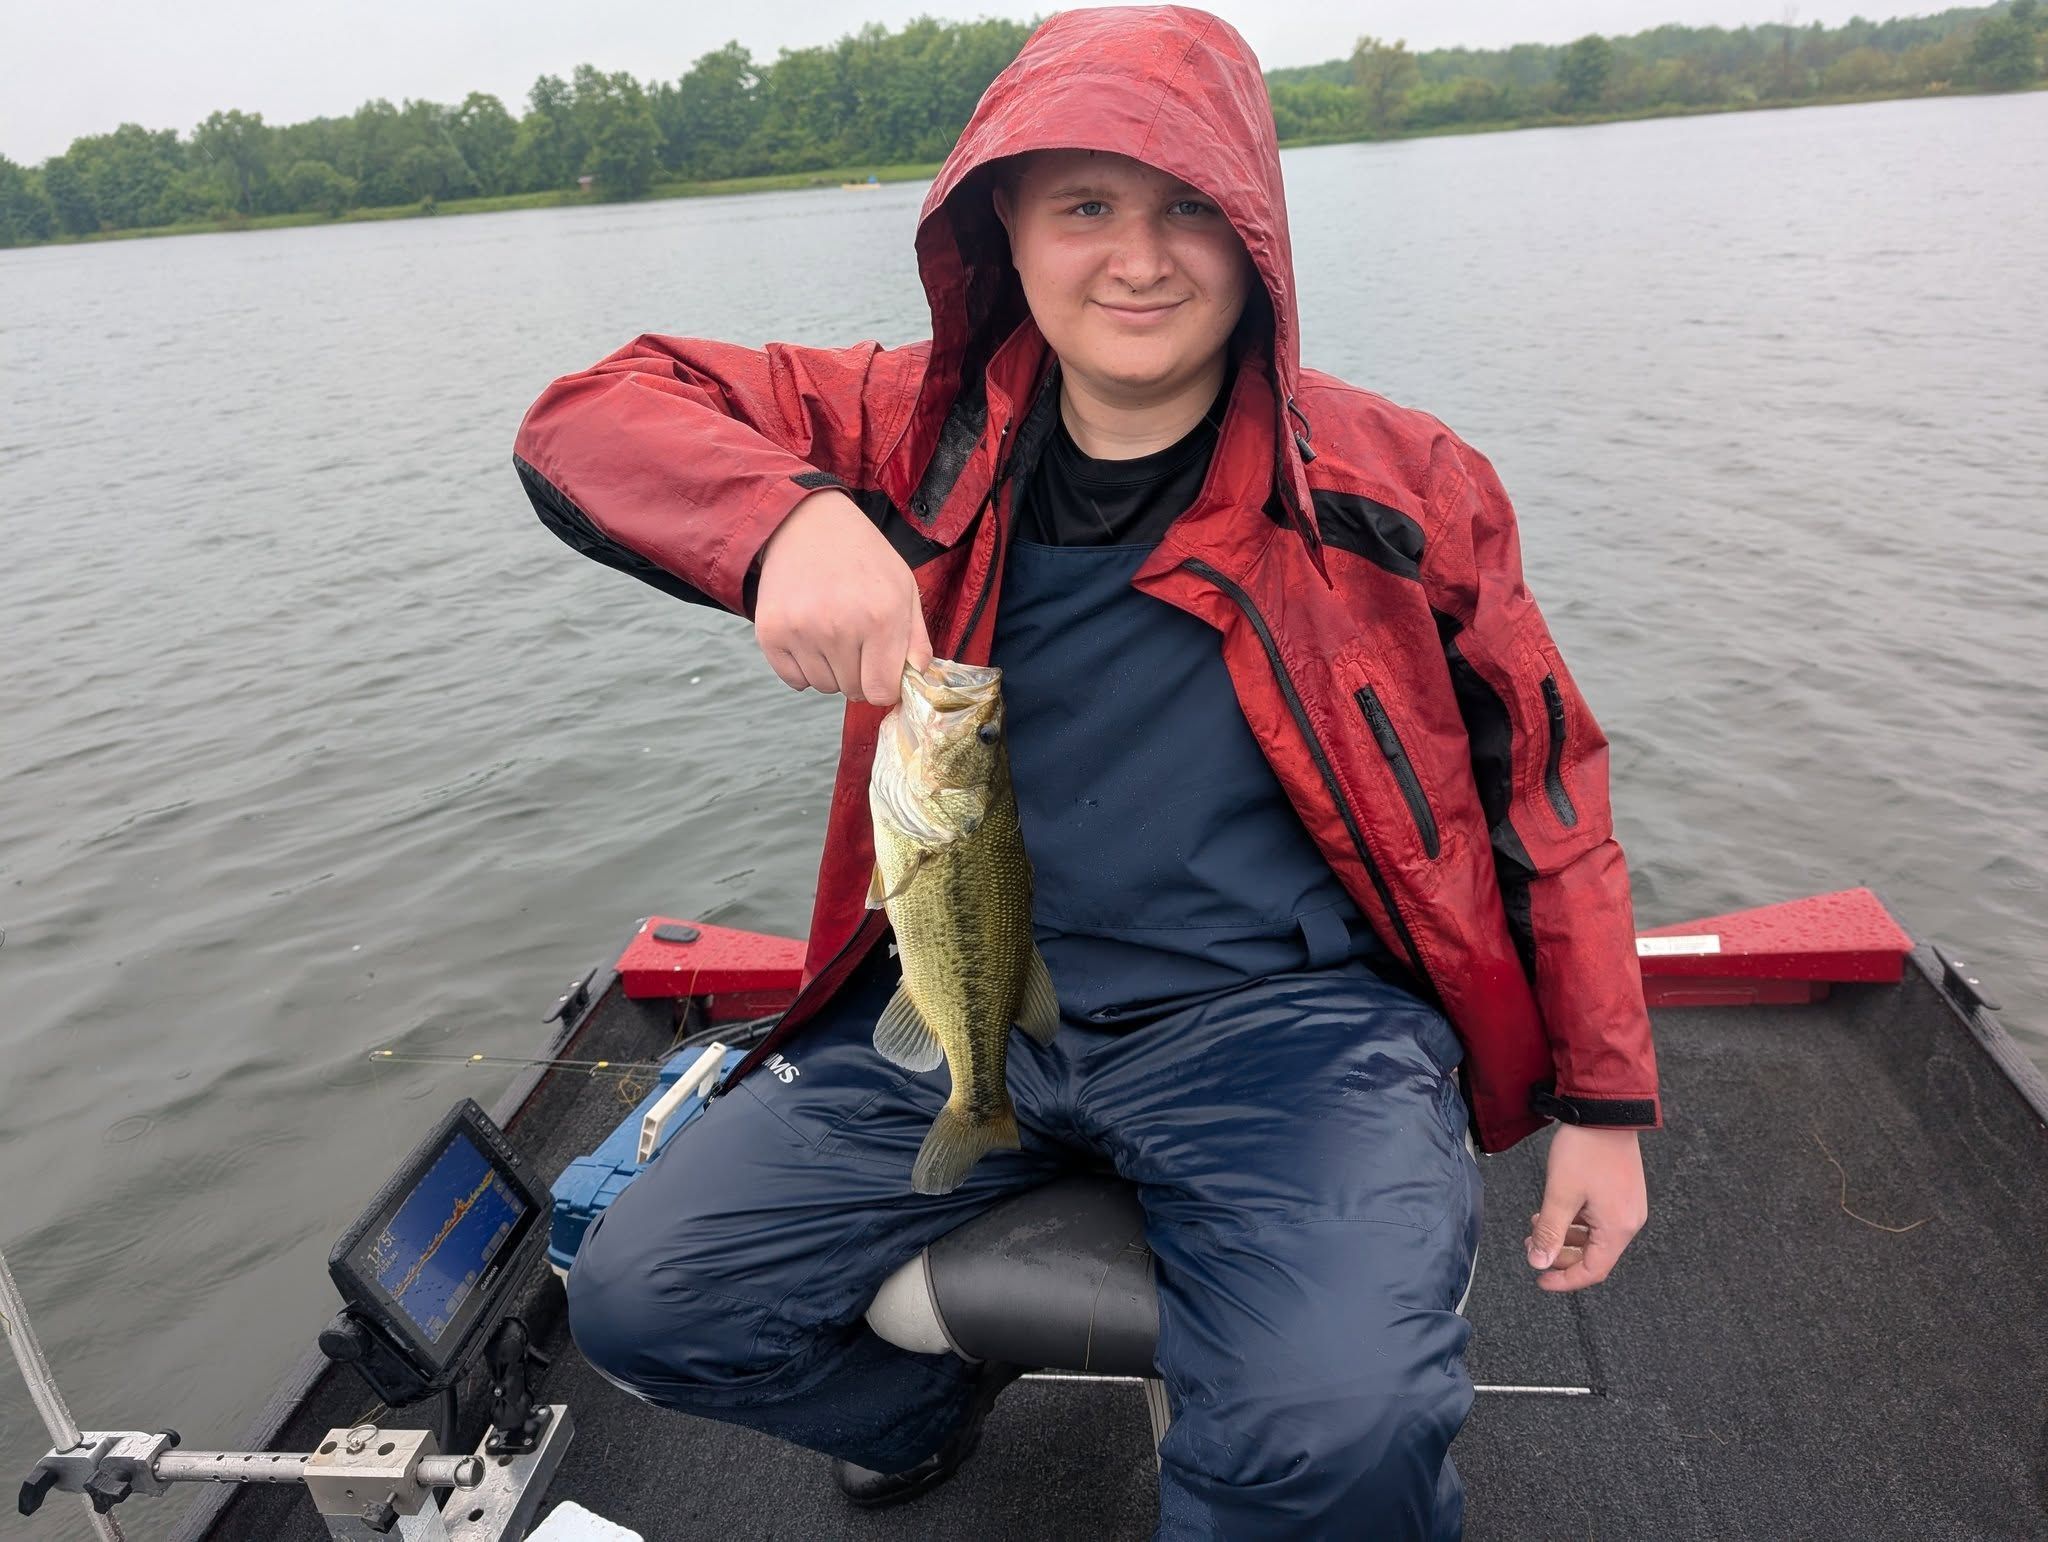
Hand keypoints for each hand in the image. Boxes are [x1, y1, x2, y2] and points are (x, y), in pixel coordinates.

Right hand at [754, 489, 933, 705]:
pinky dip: (802, 668)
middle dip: (857, 674)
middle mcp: (840, 627)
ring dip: (830, 670)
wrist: (808, 523)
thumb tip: (917, 678)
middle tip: (854, 638)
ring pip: (822, 687)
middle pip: (852, 691)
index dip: (884, 686)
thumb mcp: (904, 588)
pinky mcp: (771, 632)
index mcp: (881, 618)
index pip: (881, 692)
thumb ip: (916, 639)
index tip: (880, 669)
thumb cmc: (862, 557)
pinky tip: (809, 635)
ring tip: (830, 631)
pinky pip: (793, 680)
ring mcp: (802, 631)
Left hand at [1525, 1125, 1646, 1292]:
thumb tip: (1539, 1263)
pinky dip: (1575, 1221)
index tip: (1541, 1280)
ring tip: (1537, 1225)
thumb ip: (1550, 1232)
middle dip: (1561, 1255)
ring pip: (1594, 1237)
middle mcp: (1629, 1221)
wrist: (1605, 1110)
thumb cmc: (1585, 1150)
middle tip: (1534, 1247)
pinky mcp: (1622, 1192)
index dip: (1565, 1280)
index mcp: (1618, 1228)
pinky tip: (1554, 1211)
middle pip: (1594, 1255)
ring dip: (1565, 1236)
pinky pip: (1598, 1219)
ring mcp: (1627, 1206)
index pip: (1593, 1271)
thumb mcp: (1560, 1193)